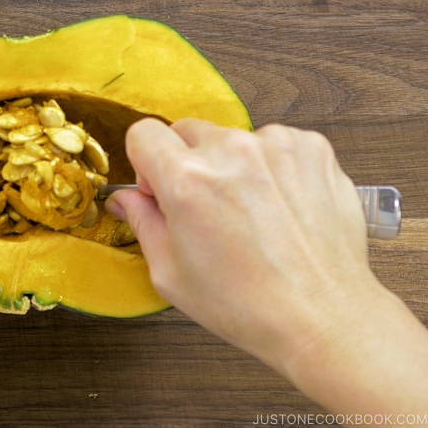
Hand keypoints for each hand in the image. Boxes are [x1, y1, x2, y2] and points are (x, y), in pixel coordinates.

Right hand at [105, 118, 372, 369]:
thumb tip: (126, 198)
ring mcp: (276, 146)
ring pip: (233, 138)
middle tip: (205, 206)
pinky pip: (274, 144)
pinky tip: (278, 207)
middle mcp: (231, 152)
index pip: (144, 133)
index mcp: (187, 180)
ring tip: (251, 213)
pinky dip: (271, 167)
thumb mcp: (171, 273)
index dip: (144, 162)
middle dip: (188, 163)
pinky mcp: (312, 149)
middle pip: (187, 131)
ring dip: (233, 165)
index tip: (158, 187)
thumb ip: (142, 223)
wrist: (321, 316)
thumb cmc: (246, 304)